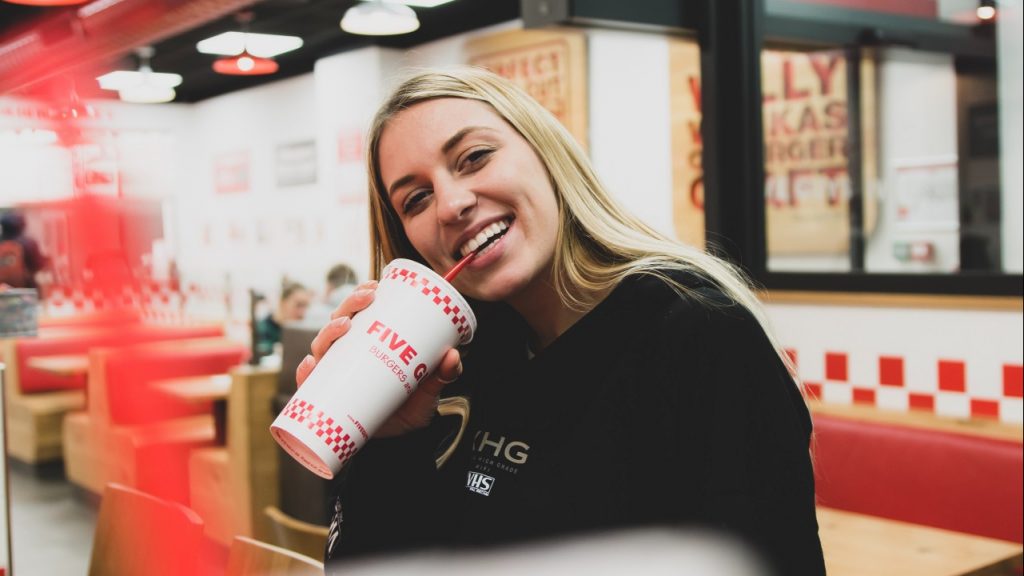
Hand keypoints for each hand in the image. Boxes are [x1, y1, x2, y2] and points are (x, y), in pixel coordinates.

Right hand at [295, 280, 462, 437]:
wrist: (400, 442)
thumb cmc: (411, 407)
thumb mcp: (430, 389)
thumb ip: (443, 374)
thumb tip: (453, 356)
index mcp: (368, 343)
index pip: (359, 312)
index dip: (360, 294)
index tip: (374, 286)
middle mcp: (347, 355)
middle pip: (338, 321)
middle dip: (348, 305)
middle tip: (366, 300)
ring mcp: (335, 375)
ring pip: (322, 346)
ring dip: (328, 332)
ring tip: (344, 327)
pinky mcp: (326, 398)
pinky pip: (309, 384)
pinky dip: (305, 373)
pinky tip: (311, 366)